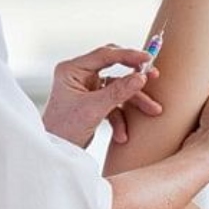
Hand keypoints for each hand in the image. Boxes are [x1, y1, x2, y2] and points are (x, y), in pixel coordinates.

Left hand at [42, 44, 162, 147]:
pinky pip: (114, 105)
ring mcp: (87, 89)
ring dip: (134, 102)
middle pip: (114, 68)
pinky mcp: (93, 103)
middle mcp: (79, 76)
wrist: (55, 153)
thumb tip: (141, 77)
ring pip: (118, 89)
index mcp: (72, 70)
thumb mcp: (93, 110)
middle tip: (153, 77)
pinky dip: (121, 119)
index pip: (104, 55)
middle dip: (134, 78)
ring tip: (153, 110)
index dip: (128, 55)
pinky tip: (122, 135)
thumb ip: (118, 92)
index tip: (147, 58)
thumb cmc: (64, 129)